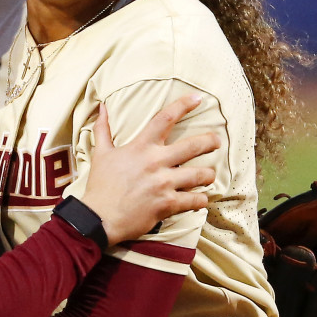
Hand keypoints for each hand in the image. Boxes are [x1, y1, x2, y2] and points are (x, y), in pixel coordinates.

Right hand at [80, 94, 219, 245]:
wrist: (99, 218)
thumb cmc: (100, 186)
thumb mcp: (100, 154)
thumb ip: (103, 129)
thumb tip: (101, 107)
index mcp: (141, 147)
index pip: (165, 118)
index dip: (184, 105)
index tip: (199, 99)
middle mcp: (155, 162)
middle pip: (194, 145)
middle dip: (210, 141)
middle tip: (217, 141)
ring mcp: (164, 184)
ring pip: (200, 174)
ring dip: (208, 174)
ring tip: (209, 175)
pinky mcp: (168, 204)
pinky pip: (195, 200)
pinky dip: (201, 199)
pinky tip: (201, 198)